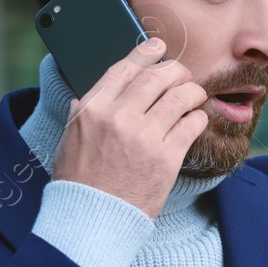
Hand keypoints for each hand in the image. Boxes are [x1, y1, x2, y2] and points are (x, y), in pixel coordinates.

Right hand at [49, 37, 210, 218]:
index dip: (145, 53)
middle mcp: (118, 117)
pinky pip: (192, 123)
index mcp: (92, 109)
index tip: (158, 46)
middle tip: (183, 75)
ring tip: (195, 96)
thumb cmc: (80, 183)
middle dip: (176, 70)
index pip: (124, 68)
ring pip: (180, 95)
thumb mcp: (69, 141)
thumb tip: (85, 97)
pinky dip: (198, 117)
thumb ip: (80, 115)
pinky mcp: (166, 157)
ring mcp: (144, 136)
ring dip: (192, 91)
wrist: (93, 220)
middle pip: (157, 75)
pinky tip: (196, 120)